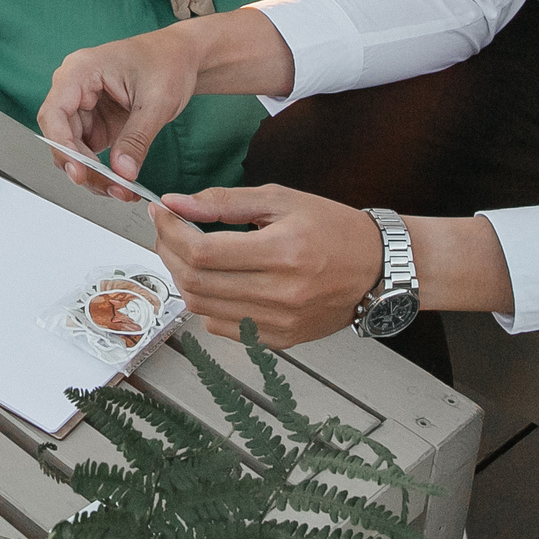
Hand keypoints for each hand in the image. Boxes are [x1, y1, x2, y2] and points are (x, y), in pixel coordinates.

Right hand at [36, 26, 204, 198]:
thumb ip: (137, 138)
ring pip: (73, 148)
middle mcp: (75, 87)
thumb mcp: (157, 101)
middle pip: (61, 135)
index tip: (79, 169)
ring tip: (121, 189)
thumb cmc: (167, 61)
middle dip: (82, 165)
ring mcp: (84, 106)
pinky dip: (102, 170)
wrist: (182, 57)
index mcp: (81, 70)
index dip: (61, 144)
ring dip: (93, 173)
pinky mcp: (95, 121)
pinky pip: (89, 151)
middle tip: (109, 186)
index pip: (55, 112)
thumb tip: (122, 171)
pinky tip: (120, 181)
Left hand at [150, 185, 384, 348]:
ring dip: (183, 278)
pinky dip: (206, 302)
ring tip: (186, 252)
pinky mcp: (280, 339)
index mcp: (283, 252)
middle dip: (169, 252)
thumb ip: (224, 202)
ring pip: (202, 308)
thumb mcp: (281, 199)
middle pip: (197, 282)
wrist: (378, 268)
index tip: (160, 213)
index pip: (202, 252)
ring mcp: (280, 322)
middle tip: (168, 230)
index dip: (170, 231)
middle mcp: (281, 293)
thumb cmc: (334, 228)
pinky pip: (222, 326)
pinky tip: (214, 279)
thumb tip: (177, 203)